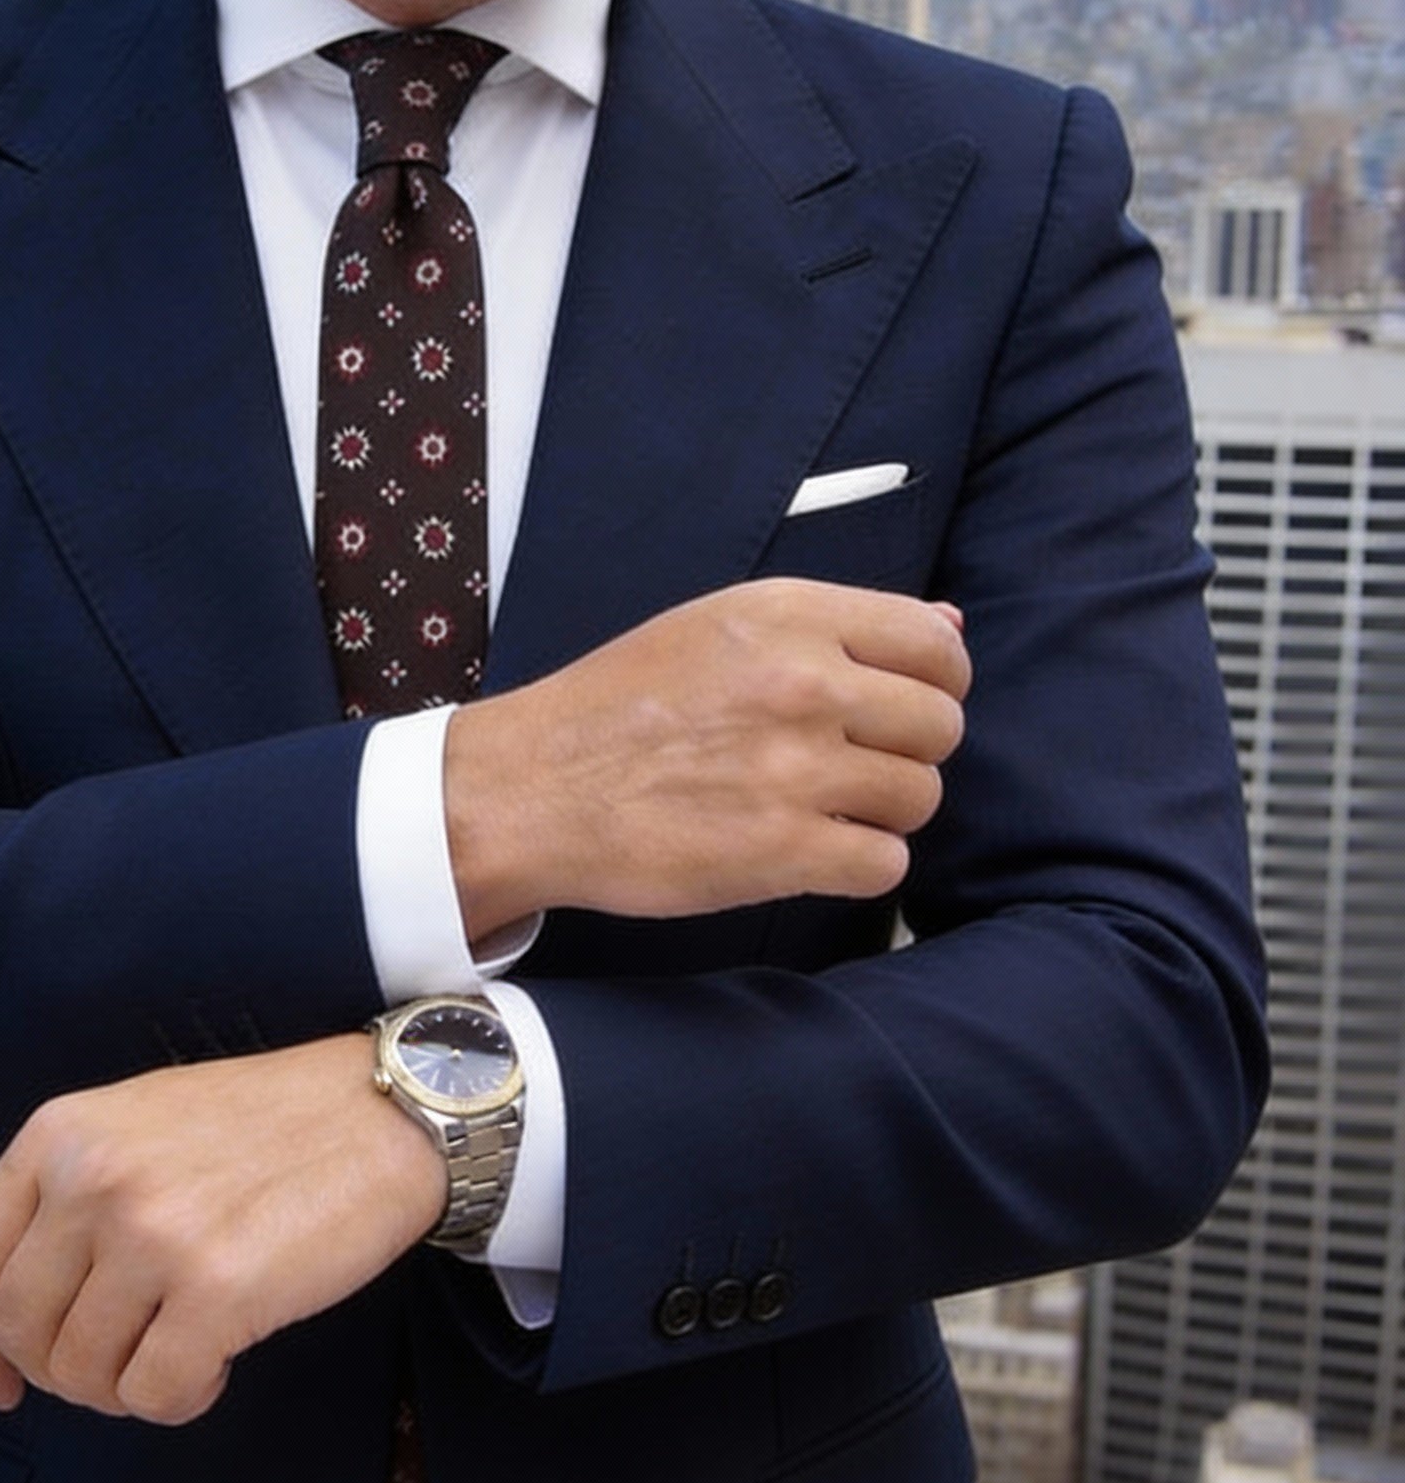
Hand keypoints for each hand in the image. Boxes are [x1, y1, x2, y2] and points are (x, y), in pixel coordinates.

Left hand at [0, 1033, 446, 1424]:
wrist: (380, 1111)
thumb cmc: (266, 1123)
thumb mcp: (138, 1121)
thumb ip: (70, 1192)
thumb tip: (19, 1309)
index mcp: (61, 1134)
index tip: (1, 1381)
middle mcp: (92, 1180)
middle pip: (18, 1333)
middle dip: (62, 1374)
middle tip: (120, 1364)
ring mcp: (152, 1234)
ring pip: (82, 1375)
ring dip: (126, 1388)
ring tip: (179, 1351)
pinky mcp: (217, 1289)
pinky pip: (154, 1396)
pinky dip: (180, 1400)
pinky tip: (216, 1364)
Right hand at [445, 578, 970, 938]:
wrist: (532, 790)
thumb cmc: (616, 708)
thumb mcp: (716, 629)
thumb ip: (833, 626)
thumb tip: (952, 625)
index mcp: (786, 616)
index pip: (936, 644)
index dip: (936, 682)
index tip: (900, 706)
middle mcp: (801, 682)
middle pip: (939, 725)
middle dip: (906, 752)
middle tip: (848, 765)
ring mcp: (795, 768)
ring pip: (919, 797)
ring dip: (881, 812)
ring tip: (817, 809)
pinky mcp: (783, 850)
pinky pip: (885, 864)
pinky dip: (856, 866)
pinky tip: (806, 851)